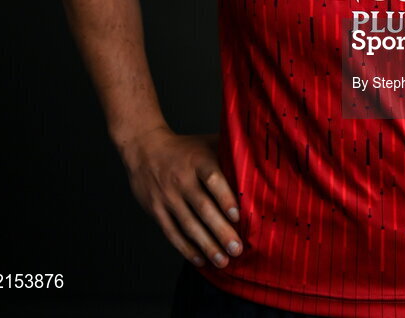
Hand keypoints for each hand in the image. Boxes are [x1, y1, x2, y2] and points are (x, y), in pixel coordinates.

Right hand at [119, 126, 241, 267]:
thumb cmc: (185, 148)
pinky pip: (172, 232)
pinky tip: (200, 260)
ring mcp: (168, 196)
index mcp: (198, 160)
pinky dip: (186, 248)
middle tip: (237, 248)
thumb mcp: (206, 142)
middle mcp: (182, 179)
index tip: (237, 216)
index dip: (224, 197)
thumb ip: (229, 152)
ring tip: (222, 261)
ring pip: (188, 224)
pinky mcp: (156, 210)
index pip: (212, 178)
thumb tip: (260, 161)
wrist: (145, 149)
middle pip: (202, 208)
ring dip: (206, 245)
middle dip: (220, 231)